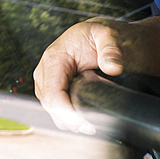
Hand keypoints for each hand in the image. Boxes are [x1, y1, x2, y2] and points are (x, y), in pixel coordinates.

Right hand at [34, 19, 127, 133]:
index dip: (67, 112)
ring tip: (95, 109)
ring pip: (54, 112)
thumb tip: (113, 68)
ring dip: (74, 117)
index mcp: (55, 57)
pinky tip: (88, 113)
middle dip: (73, 118)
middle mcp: (46, 71)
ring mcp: (47, 83)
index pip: (53, 94)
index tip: (86, 123)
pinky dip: (73, 116)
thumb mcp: (109, 35)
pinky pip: (58, 110)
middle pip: (52, 106)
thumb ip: (111, 49)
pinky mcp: (53, 91)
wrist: (100, 37)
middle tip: (96, 122)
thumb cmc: (100, 36)